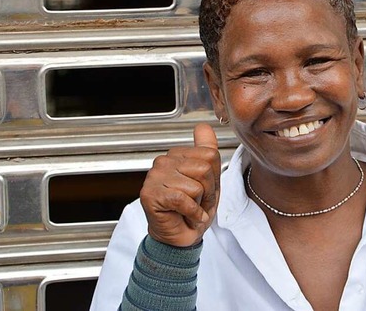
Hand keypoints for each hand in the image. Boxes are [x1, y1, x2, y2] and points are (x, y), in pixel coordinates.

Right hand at [140, 123, 220, 246]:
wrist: (180, 239)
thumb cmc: (193, 210)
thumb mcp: (208, 178)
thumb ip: (206, 149)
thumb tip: (203, 126)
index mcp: (177, 155)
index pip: (210, 155)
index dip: (214, 178)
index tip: (204, 191)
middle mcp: (163, 161)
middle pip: (204, 169)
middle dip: (208, 192)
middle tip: (197, 203)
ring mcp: (155, 177)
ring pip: (195, 185)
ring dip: (199, 204)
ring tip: (189, 210)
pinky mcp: (151, 194)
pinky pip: (183, 199)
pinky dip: (191, 212)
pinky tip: (185, 217)